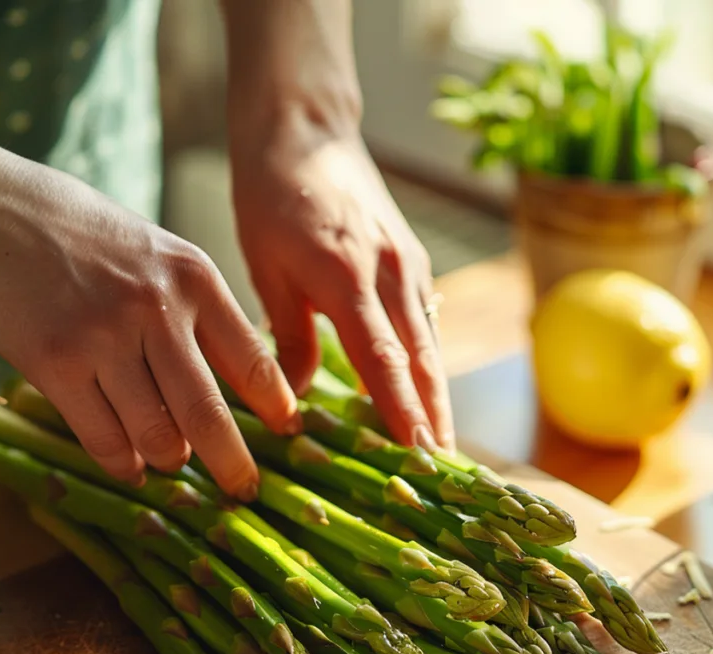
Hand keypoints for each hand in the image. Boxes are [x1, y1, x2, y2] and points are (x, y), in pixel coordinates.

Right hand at [0, 142, 298, 498]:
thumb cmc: (79, 234)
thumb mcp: (156, 254)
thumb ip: (197, 312)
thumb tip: (244, 382)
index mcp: (193, 278)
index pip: (254, 360)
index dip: (277, 407)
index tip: (288, 432)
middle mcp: (156, 308)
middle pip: (210, 415)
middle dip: (234, 466)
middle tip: (244, 491)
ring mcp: (103, 338)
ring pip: (158, 438)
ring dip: (168, 461)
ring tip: (168, 457)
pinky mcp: (56, 364)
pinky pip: (105, 442)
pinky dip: (122, 464)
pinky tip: (128, 464)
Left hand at [230, 119, 454, 451]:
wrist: (304, 128)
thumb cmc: (271, 195)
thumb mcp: (266, 268)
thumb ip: (288, 336)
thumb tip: (296, 399)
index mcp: (346, 277)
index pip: (384, 360)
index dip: (403, 411)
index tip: (418, 455)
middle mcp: (389, 273)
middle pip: (423, 360)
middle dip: (435, 416)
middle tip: (446, 467)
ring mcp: (407, 265)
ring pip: (430, 343)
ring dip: (438, 396)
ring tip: (442, 444)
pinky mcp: (410, 259)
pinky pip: (423, 321)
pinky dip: (428, 362)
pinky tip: (427, 393)